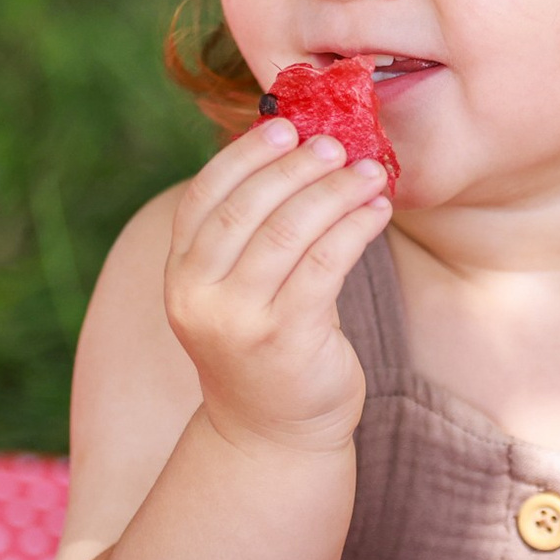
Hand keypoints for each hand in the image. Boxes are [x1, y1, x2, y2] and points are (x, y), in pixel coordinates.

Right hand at [164, 114, 393, 455]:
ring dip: (335, 192)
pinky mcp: (287, 339)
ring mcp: (240, 321)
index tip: (285, 125)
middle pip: (246, 209)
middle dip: (296, 168)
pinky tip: (378, 211)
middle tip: (336, 143)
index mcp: (181, 276)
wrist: (272, 434)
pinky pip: (326, 265)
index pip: (205, 198)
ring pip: (289, 232)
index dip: (245, 156)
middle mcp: (199, 297)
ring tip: (371, 171)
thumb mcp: (237, 291)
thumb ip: (250, 235)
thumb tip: (299, 152)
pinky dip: (355, 228)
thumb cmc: (265, 347)